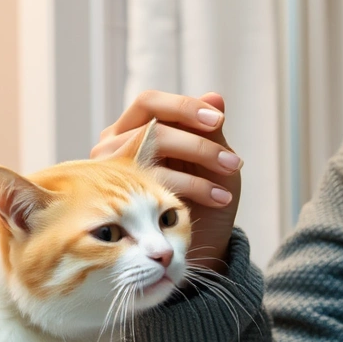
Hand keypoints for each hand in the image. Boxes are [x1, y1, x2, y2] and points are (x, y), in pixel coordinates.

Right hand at [92, 90, 241, 272]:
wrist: (194, 244)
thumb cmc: (201, 197)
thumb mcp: (210, 161)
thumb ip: (208, 130)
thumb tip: (215, 97)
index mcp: (130, 127)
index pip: (150, 103)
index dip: (183, 106)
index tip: (217, 121)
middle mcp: (112, 146)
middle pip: (153, 129)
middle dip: (199, 145)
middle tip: (232, 163)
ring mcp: (110, 173)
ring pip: (152, 156)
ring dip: (198, 167)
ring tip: (229, 186)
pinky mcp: (117, 199)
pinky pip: (155, 183)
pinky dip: (193, 188)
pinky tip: (218, 199)